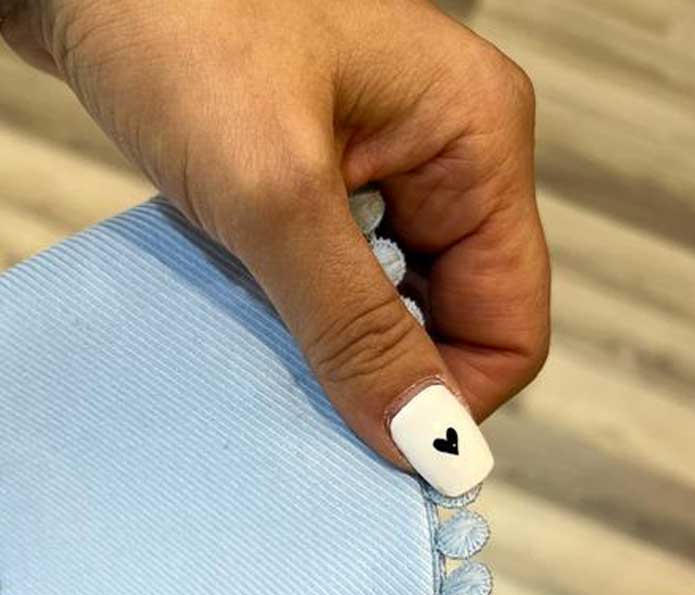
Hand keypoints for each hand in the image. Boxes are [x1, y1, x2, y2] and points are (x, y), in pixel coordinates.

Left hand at [0, 0, 548, 494]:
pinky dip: (290, 316)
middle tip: (300, 407)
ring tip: (260, 355)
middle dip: (384, 380)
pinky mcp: (311, 178)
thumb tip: (426, 444)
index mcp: (477, 143)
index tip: (369, 452)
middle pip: (450, 325)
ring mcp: (377, 167)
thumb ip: (355, 323)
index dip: (450, 404)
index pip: (511, 326)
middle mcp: (443, 158)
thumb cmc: (183, 28)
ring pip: (385, 309)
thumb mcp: (276, 193)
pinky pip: (326, 279)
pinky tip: (243, 321)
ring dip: (331, 351)